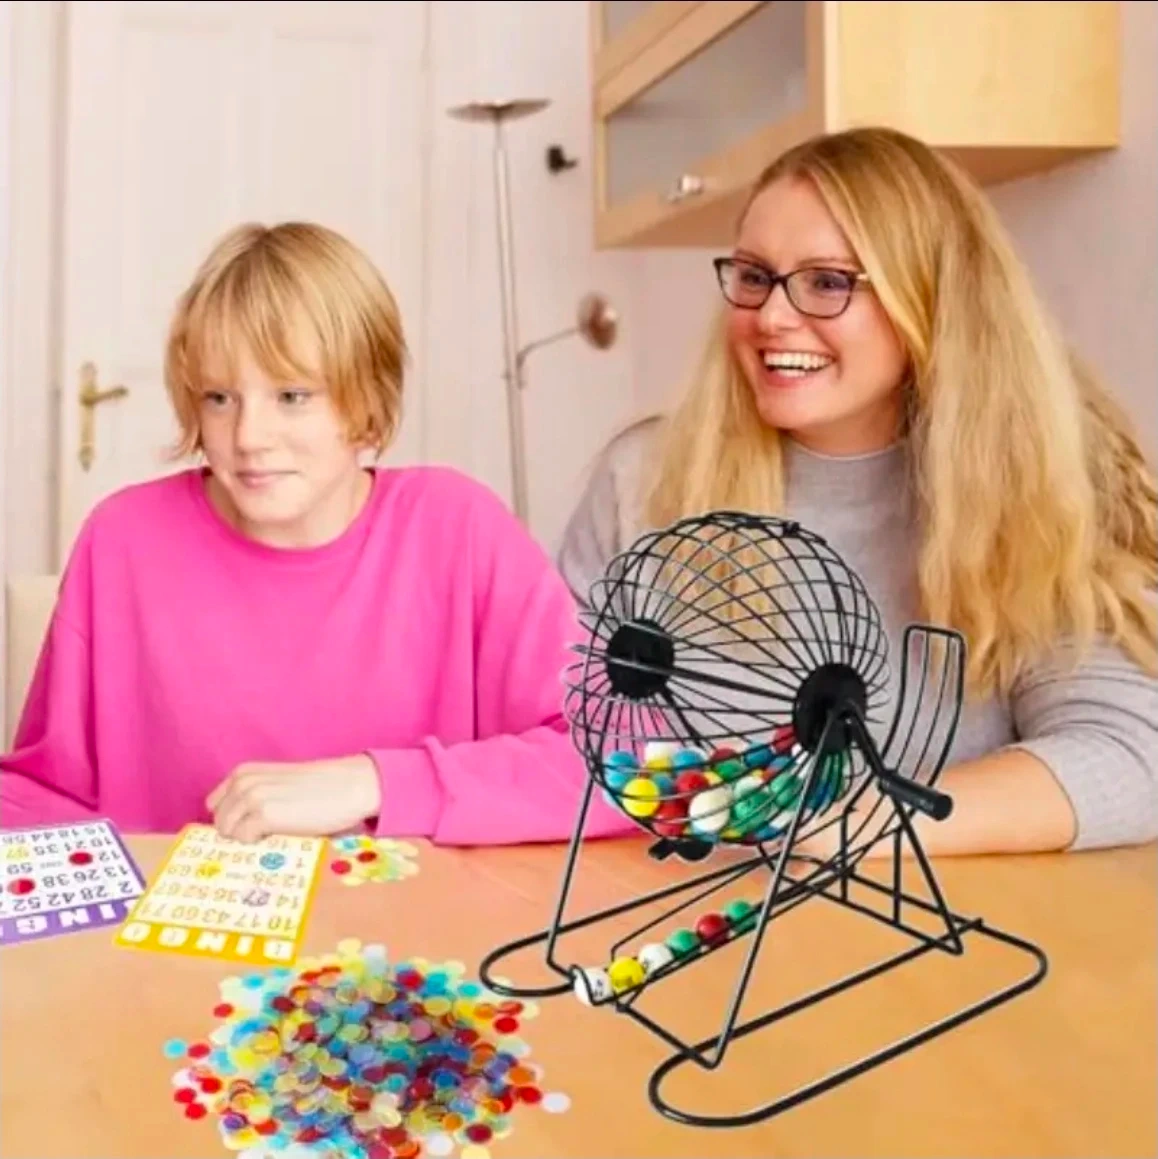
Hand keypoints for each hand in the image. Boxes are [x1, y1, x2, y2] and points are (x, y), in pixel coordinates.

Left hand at [206, 755, 381, 843]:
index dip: (231, 819)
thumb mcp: (277, 784)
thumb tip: (236, 827)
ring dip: (248, 839)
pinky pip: (244, 840)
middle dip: (237, 831)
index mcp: (244, 772)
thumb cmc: (320, 788)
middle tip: (265, 834)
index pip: (215, 805)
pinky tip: (280, 835)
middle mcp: (243, 782)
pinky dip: (259, 843)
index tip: (247, 827)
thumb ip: (254, 796)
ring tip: (273, 834)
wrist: (349, 786)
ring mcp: (252, 799)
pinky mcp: (264, 816)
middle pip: (219, 822)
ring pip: (228, 833)